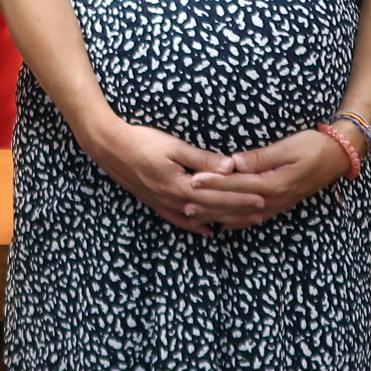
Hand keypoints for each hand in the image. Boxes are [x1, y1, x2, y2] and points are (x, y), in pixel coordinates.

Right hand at [74, 118, 264, 235]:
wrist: (109, 147)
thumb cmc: (141, 141)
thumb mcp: (174, 146)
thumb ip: (202, 159)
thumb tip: (230, 166)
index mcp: (181, 185)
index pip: (219, 194)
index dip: (241, 197)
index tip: (262, 199)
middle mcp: (174, 199)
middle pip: (212, 208)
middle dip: (238, 211)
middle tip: (260, 214)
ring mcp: (163, 203)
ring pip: (199, 216)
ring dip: (221, 219)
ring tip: (241, 223)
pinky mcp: (155, 202)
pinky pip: (178, 218)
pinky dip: (194, 225)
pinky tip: (205, 229)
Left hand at [185, 130, 352, 228]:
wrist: (340, 156)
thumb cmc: (313, 145)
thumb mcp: (287, 147)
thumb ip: (259, 158)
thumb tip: (233, 162)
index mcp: (274, 183)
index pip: (236, 183)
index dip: (213, 182)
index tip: (192, 180)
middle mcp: (274, 199)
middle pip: (235, 203)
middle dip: (208, 203)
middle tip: (183, 204)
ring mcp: (278, 205)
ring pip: (241, 215)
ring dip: (217, 215)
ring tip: (194, 216)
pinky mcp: (280, 205)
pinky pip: (254, 218)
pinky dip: (236, 222)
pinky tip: (222, 225)